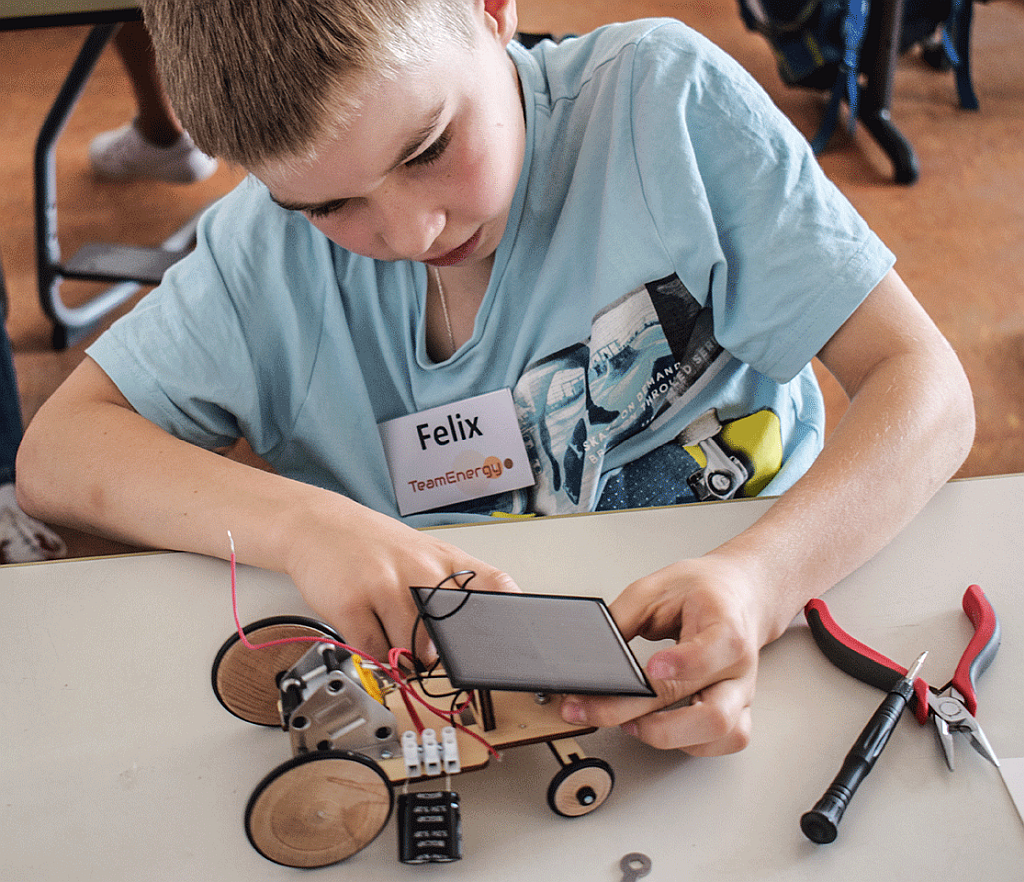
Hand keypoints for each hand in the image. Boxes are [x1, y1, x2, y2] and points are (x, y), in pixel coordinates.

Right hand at [282, 493, 518, 663]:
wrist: (316, 524)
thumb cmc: (374, 546)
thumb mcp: (424, 555)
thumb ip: (449, 590)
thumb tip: (472, 639)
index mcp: (445, 560)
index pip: (495, 587)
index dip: (509, 617)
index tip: (510, 642)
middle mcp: (420, 570)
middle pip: (452, 635)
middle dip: (443, 655)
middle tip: (428, 649)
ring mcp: (385, 586)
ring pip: (411, 651)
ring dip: (403, 657)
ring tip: (390, 633)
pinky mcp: (352, 604)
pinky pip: (375, 652)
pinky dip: (374, 655)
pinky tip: (368, 633)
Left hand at [559, 553, 764, 755]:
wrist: (738, 594)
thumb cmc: (700, 590)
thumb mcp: (655, 588)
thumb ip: (621, 620)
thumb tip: (588, 655)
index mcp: (724, 626)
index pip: (711, 652)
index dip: (681, 665)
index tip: (652, 668)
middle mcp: (738, 666)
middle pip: (712, 712)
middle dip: (656, 723)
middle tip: (612, 714)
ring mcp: (740, 692)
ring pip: (722, 735)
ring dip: (672, 737)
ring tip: (631, 724)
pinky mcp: (737, 709)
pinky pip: (725, 742)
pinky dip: (690, 745)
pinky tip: (659, 730)